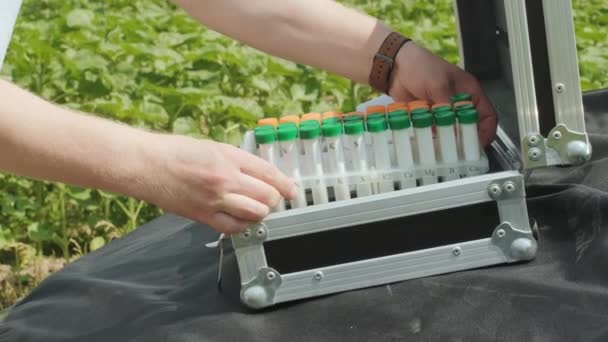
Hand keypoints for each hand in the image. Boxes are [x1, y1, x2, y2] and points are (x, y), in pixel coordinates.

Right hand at [137, 134, 295, 233]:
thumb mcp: (212, 147)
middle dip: (274, 199)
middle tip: (272, 199)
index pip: (268, 173)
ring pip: (255, 214)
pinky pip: (233, 228)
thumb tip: (258, 174)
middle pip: (266, 196)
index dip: (285, 184)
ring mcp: (215, 199)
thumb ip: (236, 160)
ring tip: (256, 208)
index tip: (291, 190)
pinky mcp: (203, 216)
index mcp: (228, 156)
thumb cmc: (173, 152)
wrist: (144, 164)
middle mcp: (225, 178)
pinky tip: (240, 219)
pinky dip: (242, 225)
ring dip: (260, 213)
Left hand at [388, 42, 497, 145]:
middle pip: (470, 126)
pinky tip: (430, 139)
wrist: (396, 67)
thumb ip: (447, 106)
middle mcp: (458, 102)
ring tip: (444, 144)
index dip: (487, 131)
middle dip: (466, 138)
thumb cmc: (420, 66)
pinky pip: (436, 130)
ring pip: (452, 130)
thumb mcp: (438, 84)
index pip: (487, 114)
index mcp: (469, 91)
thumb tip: (452, 125)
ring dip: (448, 138)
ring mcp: (444, 110)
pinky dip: (434, 135)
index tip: (478, 144)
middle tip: (459, 147)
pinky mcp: (429, 116)